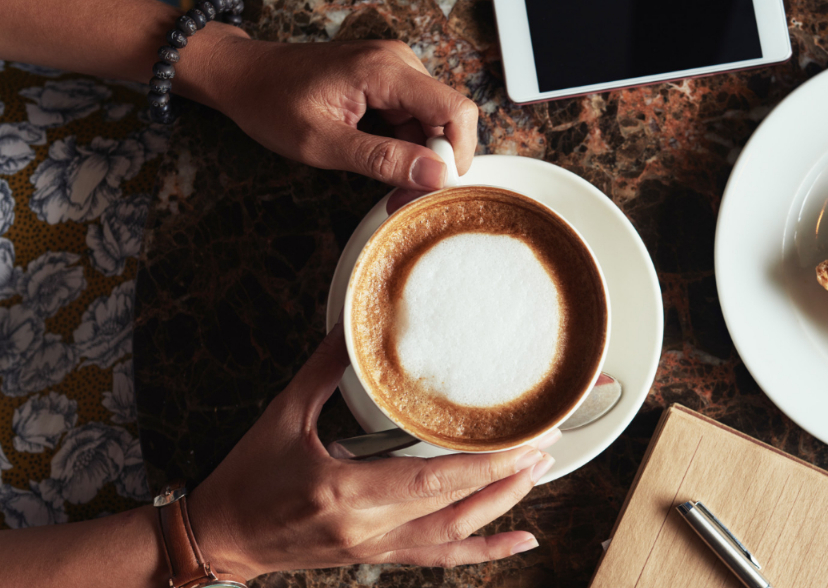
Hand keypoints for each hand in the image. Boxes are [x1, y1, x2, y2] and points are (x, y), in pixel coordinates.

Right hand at [186, 328, 555, 577]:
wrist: (221, 537)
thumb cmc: (249, 477)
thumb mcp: (283, 415)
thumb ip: (322, 370)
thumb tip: (348, 327)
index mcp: (346, 491)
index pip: (433, 481)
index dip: (485, 464)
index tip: (524, 440)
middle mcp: (368, 528)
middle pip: (455, 507)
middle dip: (507, 477)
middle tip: (547, 444)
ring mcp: (375, 548)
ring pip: (454, 536)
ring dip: (501, 507)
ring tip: (539, 473)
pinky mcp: (376, 557)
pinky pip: (440, 558)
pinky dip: (483, 551)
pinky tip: (520, 540)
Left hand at [196, 29, 477, 195]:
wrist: (242, 75)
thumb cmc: (271, 102)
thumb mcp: (323, 143)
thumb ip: (383, 159)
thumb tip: (435, 174)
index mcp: (384, 70)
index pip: (456, 110)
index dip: (456, 153)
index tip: (434, 186)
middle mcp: (397, 61)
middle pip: (448, 118)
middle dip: (434, 161)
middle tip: (403, 196)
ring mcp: (393, 67)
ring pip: (432, 121)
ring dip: (419, 156)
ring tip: (387, 183)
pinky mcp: (387, 78)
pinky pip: (414, 116)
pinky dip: (405, 144)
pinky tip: (381, 160)